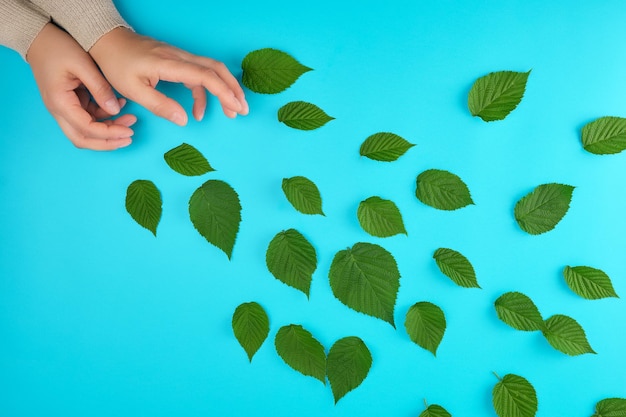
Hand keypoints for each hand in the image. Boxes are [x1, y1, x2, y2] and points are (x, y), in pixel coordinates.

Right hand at [27, 23, 135, 150]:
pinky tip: (120, 105)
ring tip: (131, 119)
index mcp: (60, 103)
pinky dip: (104, 116)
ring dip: (108, 129)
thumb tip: (116, 110)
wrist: (39, 38)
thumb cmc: (58, 47)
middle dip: (107, 142)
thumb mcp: (83, 64)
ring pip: (86, 131)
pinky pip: (88, 117)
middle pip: (83, 139)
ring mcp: (64, 108)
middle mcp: (59, 110)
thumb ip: (100, 88)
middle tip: (130, 137)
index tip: (129, 131)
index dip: (110, 134)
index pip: (87, 129)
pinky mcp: (70, 103)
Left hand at [89, 27, 248, 125]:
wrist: (108, 40)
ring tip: (230, 112)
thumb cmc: (117, 64)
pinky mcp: (177, 60)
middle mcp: (180, 57)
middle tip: (242, 110)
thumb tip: (185, 120)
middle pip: (217, 69)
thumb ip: (160, 105)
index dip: (224, 93)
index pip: (206, 77)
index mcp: (170, 64)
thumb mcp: (133, 90)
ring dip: (224, 90)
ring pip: (211, 70)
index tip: (236, 108)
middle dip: (233, 90)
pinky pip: (199, 74)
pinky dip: (206, 91)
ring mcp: (180, 57)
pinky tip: (200, 110)